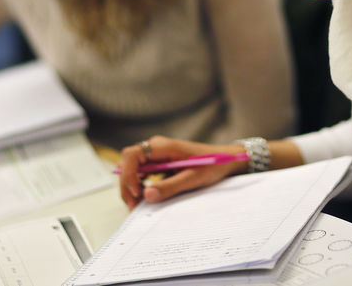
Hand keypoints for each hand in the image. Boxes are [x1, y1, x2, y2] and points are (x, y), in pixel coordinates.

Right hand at [118, 135, 247, 209]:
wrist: (225, 160)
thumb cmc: (212, 165)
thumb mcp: (192, 178)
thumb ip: (170, 187)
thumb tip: (147, 195)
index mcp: (162, 146)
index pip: (132, 155)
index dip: (128, 174)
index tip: (137, 192)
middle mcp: (156, 148)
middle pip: (128, 163)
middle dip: (126, 184)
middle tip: (133, 205)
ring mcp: (157, 156)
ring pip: (132, 169)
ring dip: (131, 187)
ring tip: (137, 205)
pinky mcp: (160, 164)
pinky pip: (142, 174)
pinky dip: (140, 186)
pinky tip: (146, 198)